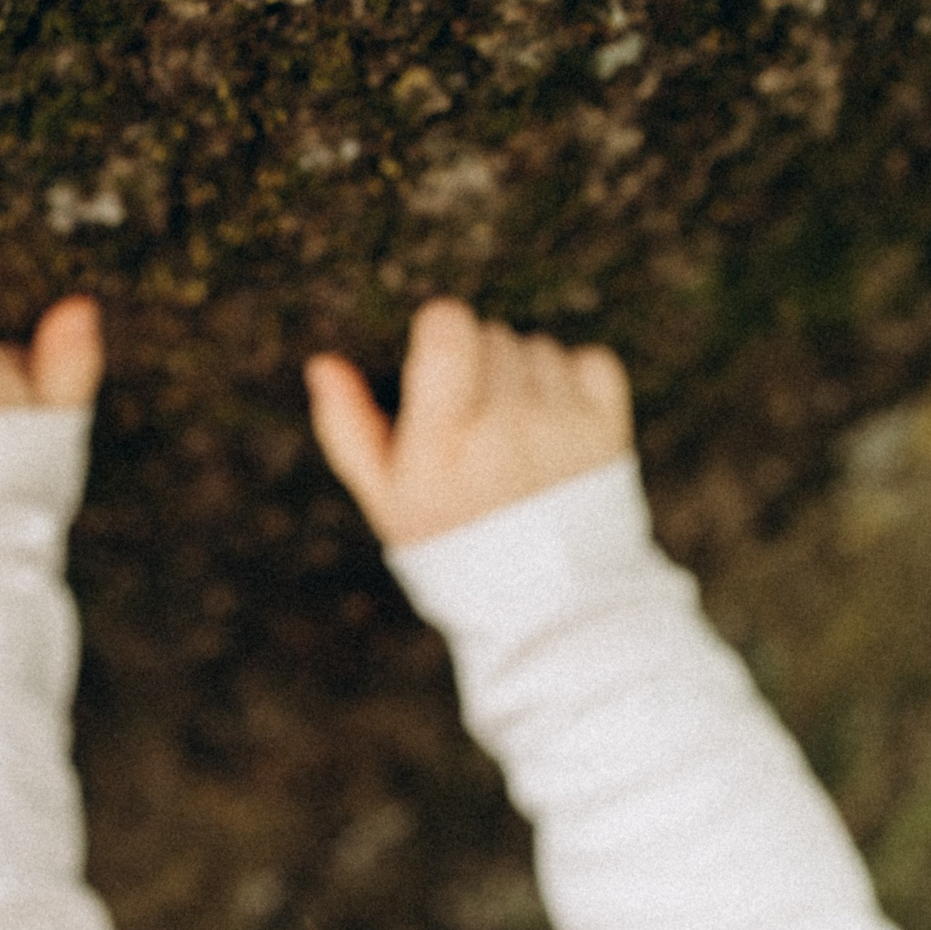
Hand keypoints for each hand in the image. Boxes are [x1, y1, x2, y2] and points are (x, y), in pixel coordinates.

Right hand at [305, 299, 631, 546]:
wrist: (547, 604)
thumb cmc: (453, 546)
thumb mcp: (386, 498)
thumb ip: (348, 427)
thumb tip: (323, 364)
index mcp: (445, 438)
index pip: (449, 325)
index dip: (441, 331)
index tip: (438, 361)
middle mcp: (507, 424)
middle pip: (492, 334)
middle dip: (478, 365)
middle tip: (473, 421)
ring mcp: (563, 426)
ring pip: (538, 348)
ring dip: (524, 376)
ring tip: (514, 431)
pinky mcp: (608, 431)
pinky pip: (590, 361)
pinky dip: (575, 380)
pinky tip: (556, 421)